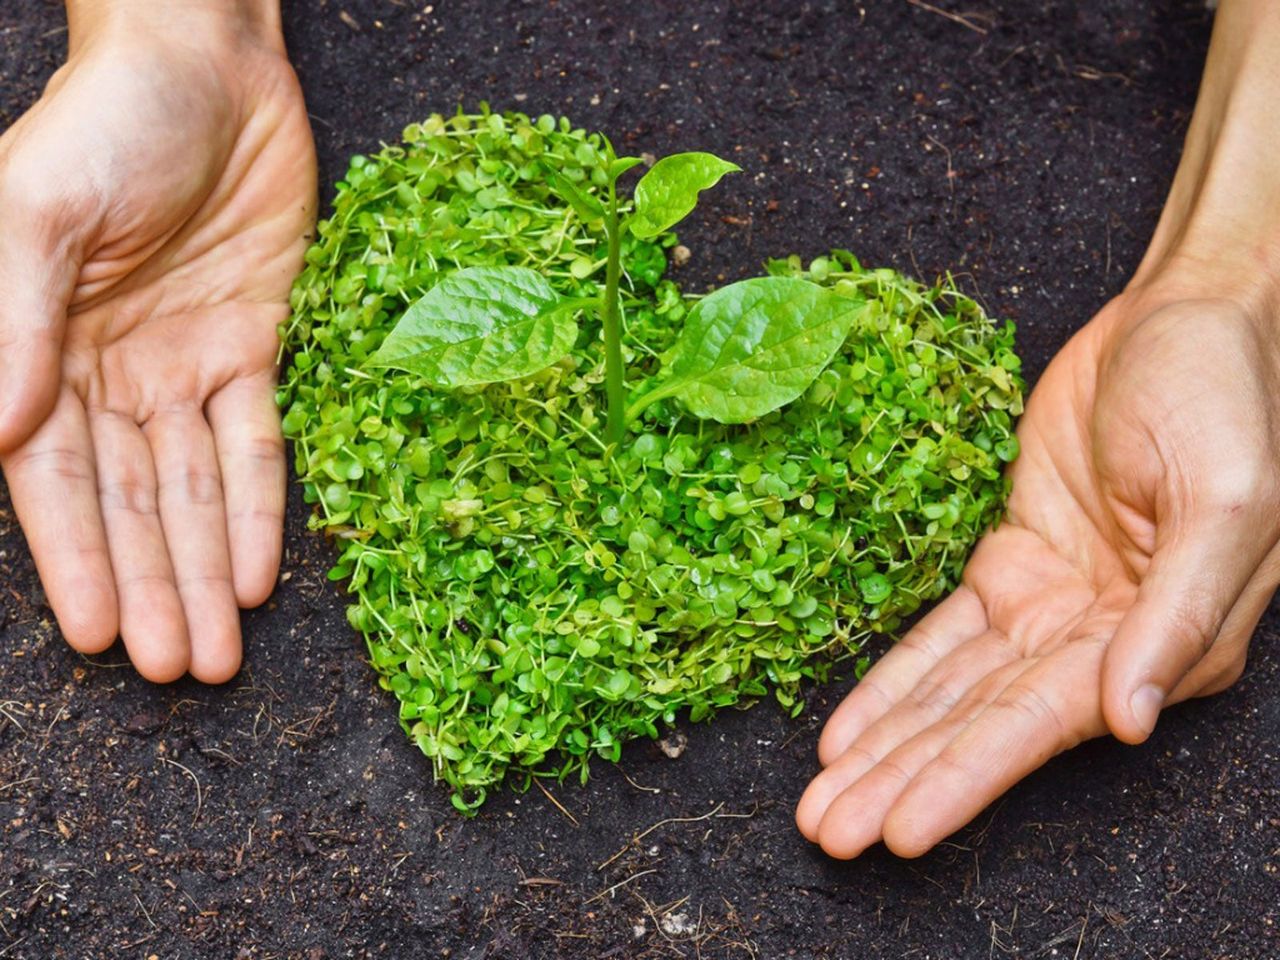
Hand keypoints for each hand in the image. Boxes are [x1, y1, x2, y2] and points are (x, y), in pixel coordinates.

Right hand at [0, 3, 315, 681]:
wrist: (206, 70)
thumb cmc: (105, 127)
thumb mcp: (38, 215)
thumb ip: (15, 327)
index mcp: (44, 353)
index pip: (55, 481)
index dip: (77, 558)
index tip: (97, 635)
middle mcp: (116, 375)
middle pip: (136, 503)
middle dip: (155, 587)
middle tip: (177, 671)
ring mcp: (190, 366)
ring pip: (200, 490)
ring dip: (208, 570)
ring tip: (219, 653)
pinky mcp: (261, 349)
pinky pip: (263, 441)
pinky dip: (264, 507)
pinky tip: (262, 575)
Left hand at [796, 288, 1279, 857]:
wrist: (1182, 318)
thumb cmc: (1224, 398)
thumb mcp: (1226, 501)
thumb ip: (1179, 616)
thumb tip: (1131, 719)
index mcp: (1162, 644)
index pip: (1043, 728)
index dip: (966, 778)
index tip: (901, 831)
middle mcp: (1097, 642)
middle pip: (979, 726)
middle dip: (902, 781)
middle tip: (829, 833)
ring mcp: (1046, 605)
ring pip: (948, 693)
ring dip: (883, 748)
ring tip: (822, 805)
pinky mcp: (1007, 563)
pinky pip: (937, 635)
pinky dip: (889, 681)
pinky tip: (844, 729)